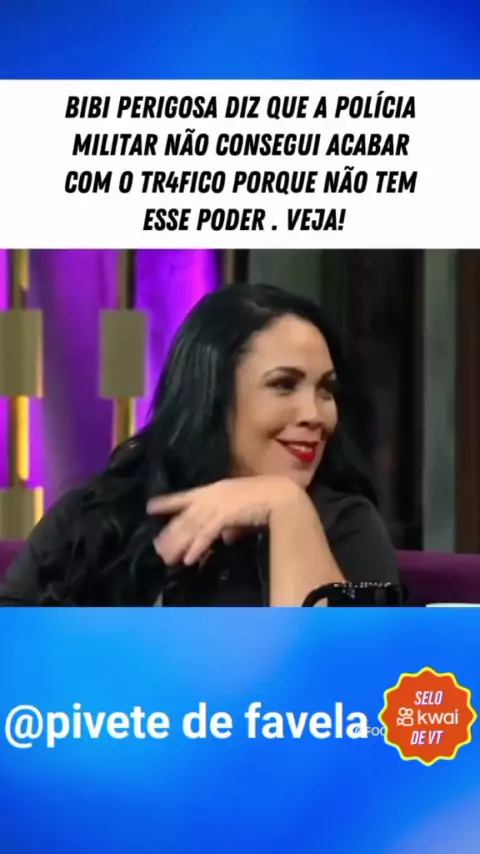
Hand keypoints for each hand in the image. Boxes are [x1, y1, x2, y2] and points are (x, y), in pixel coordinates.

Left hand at [147, 476, 301, 566]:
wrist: (280, 495)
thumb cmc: (266, 499)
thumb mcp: (242, 512)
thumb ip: (232, 526)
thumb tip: (226, 539)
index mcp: (213, 490)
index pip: (184, 497)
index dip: (167, 502)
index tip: (150, 507)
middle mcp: (211, 496)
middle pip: (185, 517)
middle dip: (171, 534)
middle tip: (157, 549)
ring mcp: (217, 505)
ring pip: (192, 527)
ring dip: (179, 544)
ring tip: (167, 559)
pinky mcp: (225, 515)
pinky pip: (207, 534)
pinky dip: (197, 547)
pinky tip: (189, 560)